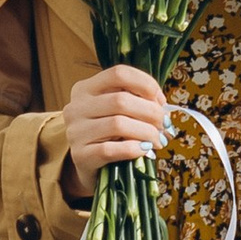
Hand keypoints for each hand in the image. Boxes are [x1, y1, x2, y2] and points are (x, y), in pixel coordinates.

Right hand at [61, 63, 167, 197]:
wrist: (89, 166)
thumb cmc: (109, 135)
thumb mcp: (116, 112)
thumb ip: (135, 101)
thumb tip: (161, 105)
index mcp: (85, 89)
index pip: (119, 73)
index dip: (146, 84)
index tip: (160, 101)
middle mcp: (76, 107)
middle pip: (121, 100)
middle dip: (151, 112)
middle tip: (164, 124)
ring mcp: (75, 132)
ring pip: (118, 124)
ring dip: (146, 132)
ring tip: (158, 140)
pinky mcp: (80, 155)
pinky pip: (111, 149)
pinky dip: (133, 149)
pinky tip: (144, 150)